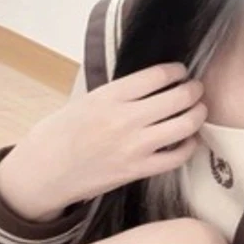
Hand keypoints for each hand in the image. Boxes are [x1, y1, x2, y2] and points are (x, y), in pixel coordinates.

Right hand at [0, 63, 206, 220]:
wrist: (45, 172)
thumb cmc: (61, 133)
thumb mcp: (86, 100)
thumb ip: (120, 93)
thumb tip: (154, 84)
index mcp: (109, 96)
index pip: (157, 75)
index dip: (177, 71)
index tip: (181, 72)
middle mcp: (125, 119)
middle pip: (178, 98)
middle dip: (194, 90)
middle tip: (197, 89)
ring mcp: (134, 147)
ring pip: (185, 125)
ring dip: (198, 114)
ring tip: (199, 110)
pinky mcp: (138, 170)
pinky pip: (177, 157)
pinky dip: (189, 145)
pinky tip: (189, 139)